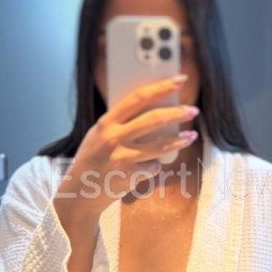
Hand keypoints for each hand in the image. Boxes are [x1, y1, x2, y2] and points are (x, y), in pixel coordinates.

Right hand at [56, 74, 199, 219]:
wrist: (78, 192)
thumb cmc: (92, 159)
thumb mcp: (99, 134)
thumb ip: (120, 122)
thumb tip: (151, 108)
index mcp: (107, 122)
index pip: (138, 98)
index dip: (161, 87)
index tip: (179, 80)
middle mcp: (113, 137)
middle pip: (153, 119)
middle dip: (177, 113)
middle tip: (193, 110)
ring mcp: (122, 157)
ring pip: (160, 145)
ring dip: (179, 140)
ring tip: (191, 136)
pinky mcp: (129, 176)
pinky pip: (154, 167)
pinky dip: (157, 165)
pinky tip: (156, 164)